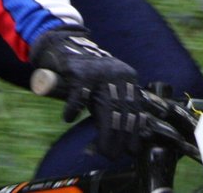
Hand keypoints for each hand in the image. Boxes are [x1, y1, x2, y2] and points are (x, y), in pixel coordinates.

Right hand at [29, 25, 146, 159]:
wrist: (67, 46)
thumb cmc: (90, 76)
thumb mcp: (107, 89)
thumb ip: (114, 108)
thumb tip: (124, 140)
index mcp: (128, 77)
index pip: (135, 106)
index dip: (135, 130)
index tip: (133, 149)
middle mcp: (117, 72)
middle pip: (122, 108)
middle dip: (121, 135)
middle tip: (115, 155)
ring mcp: (98, 70)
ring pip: (106, 104)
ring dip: (106, 131)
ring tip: (103, 149)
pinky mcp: (78, 70)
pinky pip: (77, 92)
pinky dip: (73, 107)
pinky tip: (68, 118)